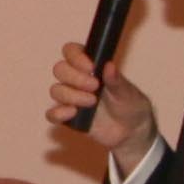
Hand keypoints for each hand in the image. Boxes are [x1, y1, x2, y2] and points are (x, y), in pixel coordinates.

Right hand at [47, 43, 153, 163]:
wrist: (131, 131)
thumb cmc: (130, 106)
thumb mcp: (128, 92)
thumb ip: (117, 80)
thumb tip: (109, 65)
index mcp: (90, 66)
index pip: (71, 51)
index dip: (76, 57)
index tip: (91, 67)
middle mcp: (76, 79)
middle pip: (60, 69)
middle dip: (75, 78)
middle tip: (95, 87)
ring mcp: (70, 98)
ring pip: (56, 90)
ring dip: (72, 96)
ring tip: (92, 103)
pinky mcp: (68, 117)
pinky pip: (52, 114)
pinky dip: (59, 113)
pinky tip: (74, 113)